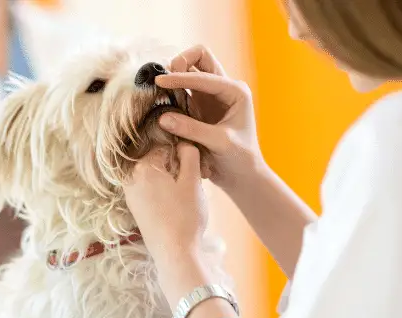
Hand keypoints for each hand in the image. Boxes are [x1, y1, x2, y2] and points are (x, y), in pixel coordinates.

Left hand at [123, 143, 207, 270]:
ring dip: (170, 181)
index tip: (195, 169)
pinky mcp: (134, 208)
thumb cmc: (185, 217)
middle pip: (157, 161)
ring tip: (184, 196)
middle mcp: (131, 178)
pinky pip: (149, 190)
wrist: (173, 253)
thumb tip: (183, 143)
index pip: (166, 147)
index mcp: (144, 167)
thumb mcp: (193, 181)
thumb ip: (189, 156)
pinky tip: (174, 205)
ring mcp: (130, 194)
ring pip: (154, 177)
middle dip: (175, 168)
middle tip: (192, 183)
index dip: (183, 155)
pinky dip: (162, 192)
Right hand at [157, 45, 262, 191]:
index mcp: (235, 91)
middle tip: (164, 80)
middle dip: (181, 63)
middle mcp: (224, 88)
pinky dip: (172, 90)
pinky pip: (182, 89)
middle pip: (199, 57)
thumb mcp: (218, 143)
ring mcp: (211, 96)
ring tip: (160, 90)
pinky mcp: (200, 106)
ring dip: (175, 76)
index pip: (204, 74)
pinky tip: (162, 101)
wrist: (242, 175)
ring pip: (190, 70)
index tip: (160, 82)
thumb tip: (163, 117)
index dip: (180, 77)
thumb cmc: (239, 159)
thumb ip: (192, 129)